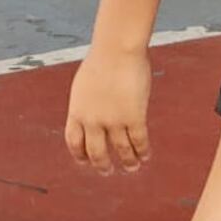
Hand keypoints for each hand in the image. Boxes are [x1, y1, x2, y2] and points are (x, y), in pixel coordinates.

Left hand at [65, 47, 151, 173]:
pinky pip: (139, 141)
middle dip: (102, 165)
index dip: (80, 156)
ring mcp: (114, 120)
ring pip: (121, 150)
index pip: (74, 142)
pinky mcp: (134, 117)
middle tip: (107, 171)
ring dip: (128, 162)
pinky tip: (146, 156)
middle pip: (96, 152)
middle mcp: (93, 120)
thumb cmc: (102, 60)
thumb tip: (93, 116)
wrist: (117, 49)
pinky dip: (143, 152)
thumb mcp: (85, 85)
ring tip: (132, 168)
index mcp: (77, 111)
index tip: (86, 162)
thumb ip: (87, 103)